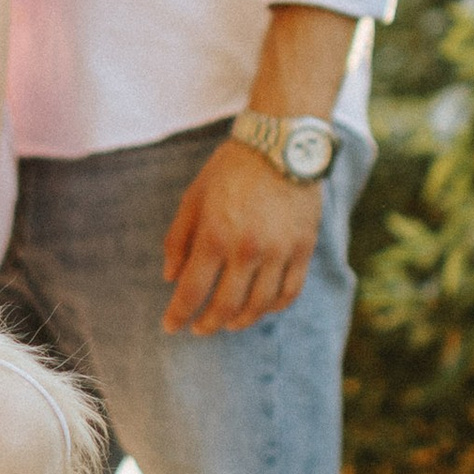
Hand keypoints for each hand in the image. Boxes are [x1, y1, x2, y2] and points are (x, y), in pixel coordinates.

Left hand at [161, 135, 321, 335]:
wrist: (280, 144)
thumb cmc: (231, 169)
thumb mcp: (194, 197)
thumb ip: (179, 239)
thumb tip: (170, 278)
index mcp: (215, 236)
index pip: (192, 291)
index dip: (178, 314)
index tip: (171, 326)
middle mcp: (247, 249)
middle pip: (226, 306)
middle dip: (208, 324)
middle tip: (199, 329)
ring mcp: (279, 251)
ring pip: (259, 305)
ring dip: (240, 320)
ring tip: (229, 322)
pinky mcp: (303, 248)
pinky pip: (289, 291)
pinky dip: (274, 307)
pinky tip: (262, 307)